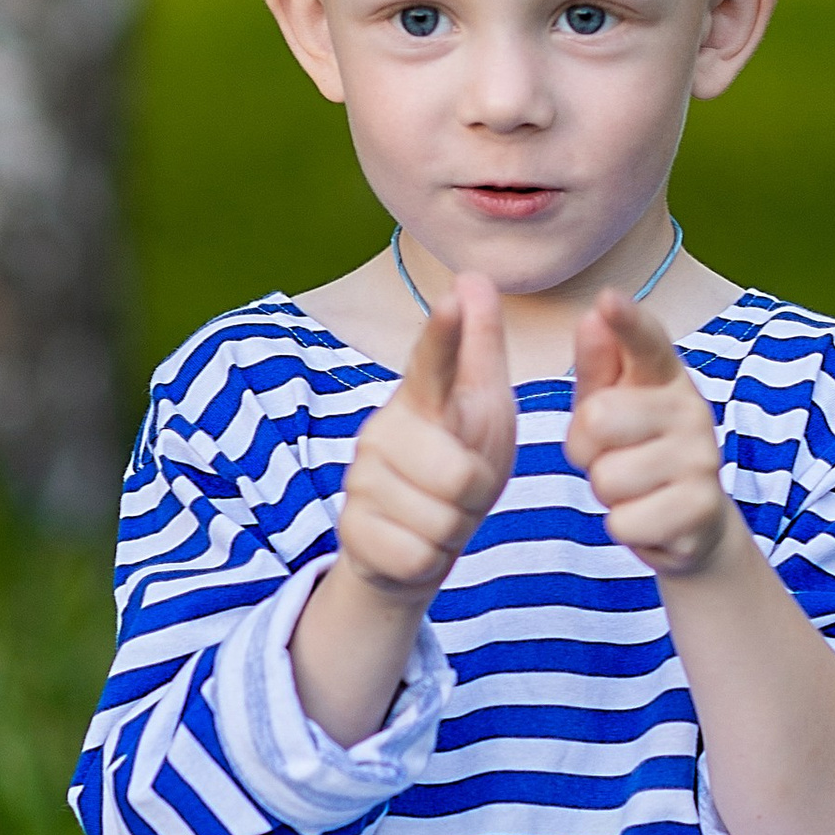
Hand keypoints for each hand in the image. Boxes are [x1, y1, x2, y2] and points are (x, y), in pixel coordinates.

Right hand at [336, 273, 515, 601]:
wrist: (411, 541)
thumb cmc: (456, 461)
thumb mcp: (481, 407)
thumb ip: (479, 347)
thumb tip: (474, 275)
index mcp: (421, 400)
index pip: (433, 361)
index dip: (443, 334)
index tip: (451, 300)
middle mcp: (382, 432)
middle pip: (460, 475)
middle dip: (475, 496)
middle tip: (459, 490)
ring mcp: (361, 482)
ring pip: (443, 521)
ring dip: (454, 529)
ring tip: (437, 515)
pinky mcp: (353, 532)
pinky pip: (421, 557)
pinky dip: (431, 559)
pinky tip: (414, 543)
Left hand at [567, 290, 733, 577]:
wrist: (693, 522)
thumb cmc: (637, 450)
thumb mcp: (610, 405)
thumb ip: (597, 365)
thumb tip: (591, 318)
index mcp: (665, 377)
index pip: (646, 342)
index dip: (627, 322)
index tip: (608, 299)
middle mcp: (692, 410)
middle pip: (597, 419)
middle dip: (587, 450)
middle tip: (612, 457)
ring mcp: (702, 460)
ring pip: (607, 477)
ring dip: (608, 492)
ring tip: (634, 489)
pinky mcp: (702, 509)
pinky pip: (624, 521)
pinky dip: (625, 526)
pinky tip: (650, 517)